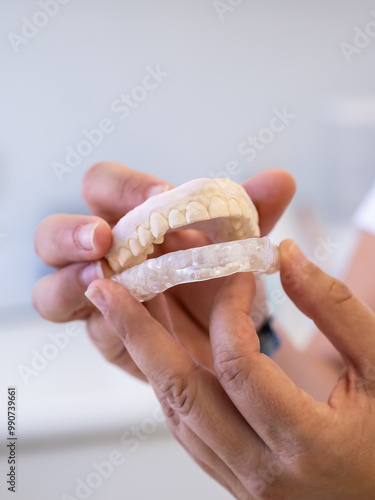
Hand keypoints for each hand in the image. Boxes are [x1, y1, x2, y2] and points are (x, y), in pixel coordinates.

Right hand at [33, 162, 294, 379]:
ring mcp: (96, 298)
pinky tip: (126, 321)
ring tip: (103, 279)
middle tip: (102, 239)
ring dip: (70, 282)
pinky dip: (105, 324)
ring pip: (51, 290)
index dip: (123, 187)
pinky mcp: (107, 334)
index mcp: (126, 217)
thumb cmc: (218, 271)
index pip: (101, 186)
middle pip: (52, 235)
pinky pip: (90, 330)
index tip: (163, 196)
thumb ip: (252, 211)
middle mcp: (101, 255)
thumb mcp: (235, 240)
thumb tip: (281, 179)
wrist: (225, 327)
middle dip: (70, 234)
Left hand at [85, 241, 374, 498]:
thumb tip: (286, 255)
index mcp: (308, 445)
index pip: (241, 365)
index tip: (238, 271)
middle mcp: (263, 474)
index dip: (231, 308)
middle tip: (105, 288)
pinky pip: (186, 429)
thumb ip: (336, 308)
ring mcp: (243, 484)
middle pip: (182, 391)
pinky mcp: (234, 481)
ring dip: (146, 356)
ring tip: (122, 311)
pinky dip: (167, 384)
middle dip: (138, 331)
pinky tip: (158, 350)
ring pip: (176, 412)